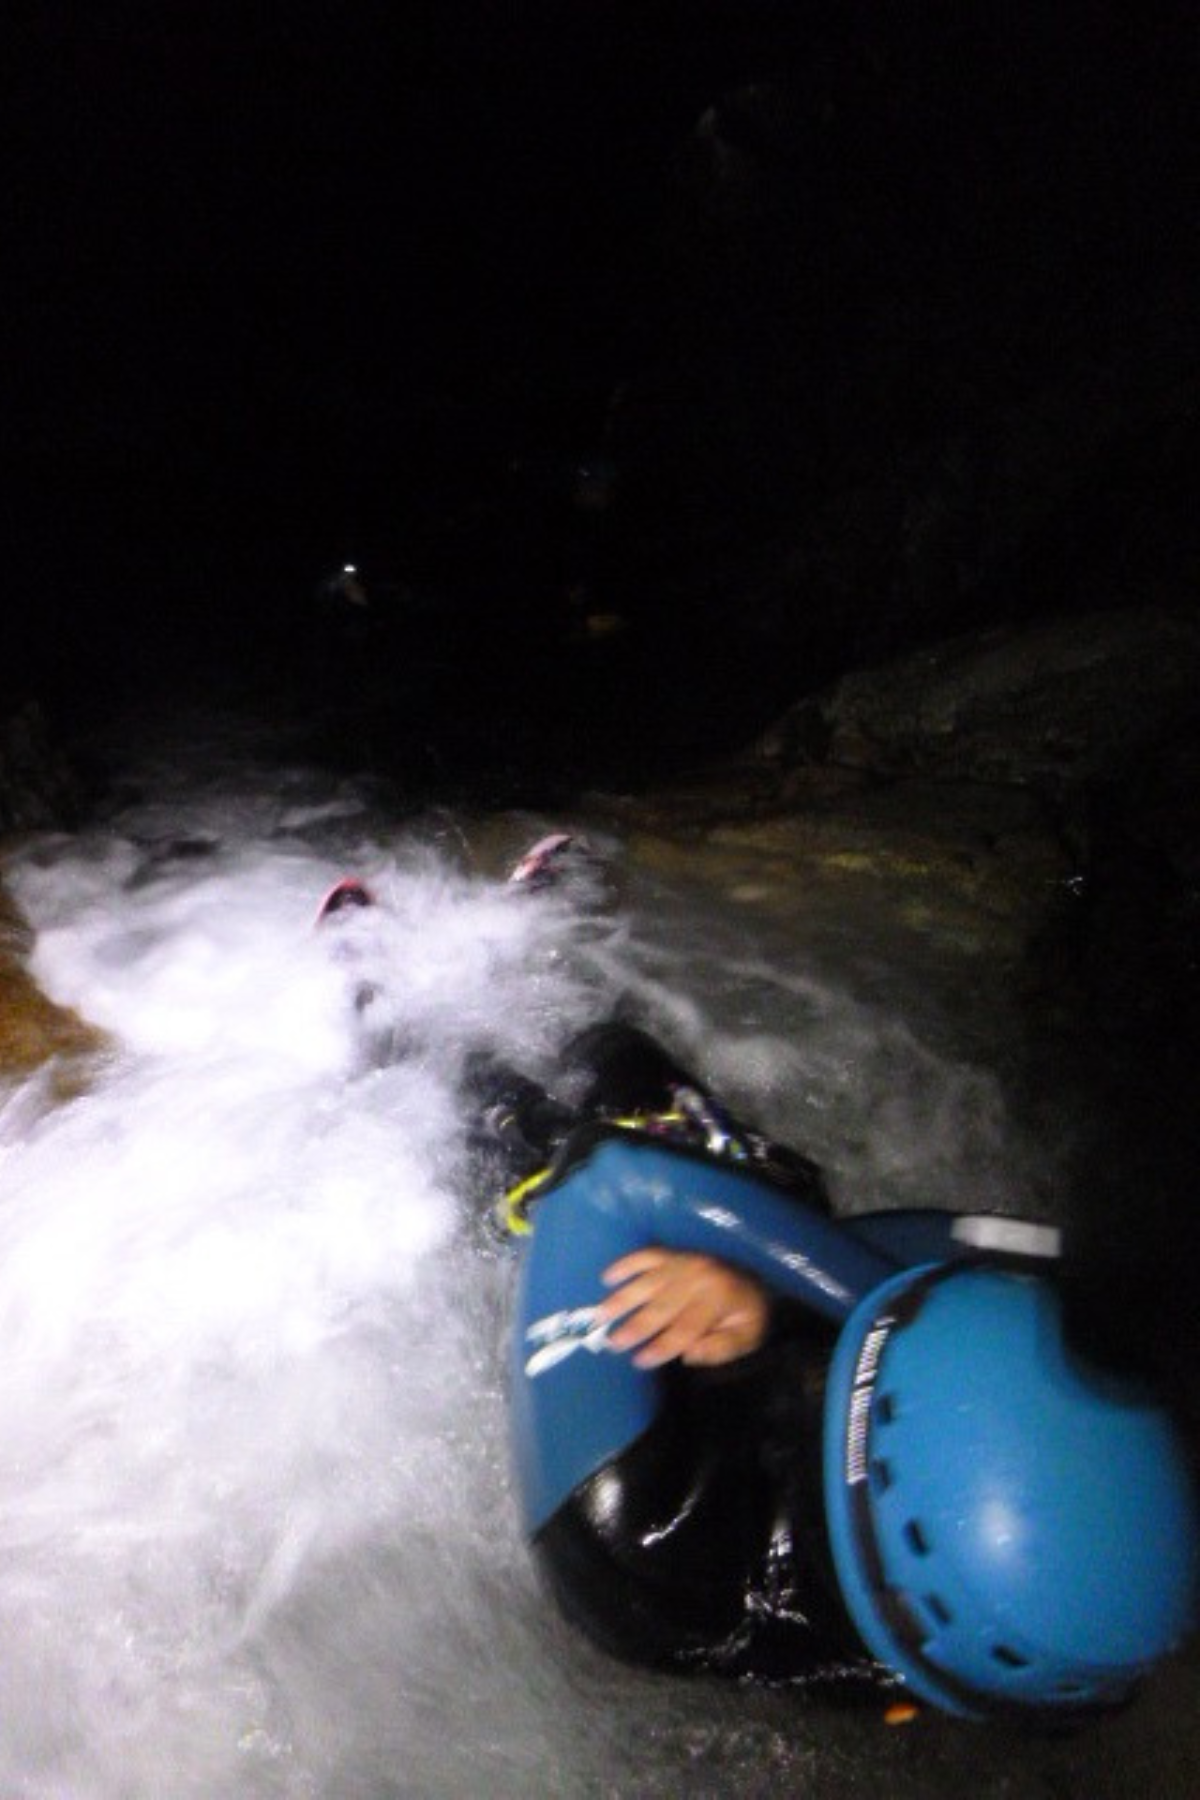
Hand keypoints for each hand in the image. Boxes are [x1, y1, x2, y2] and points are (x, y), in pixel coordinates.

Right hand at [597, 1249, 769, 1368]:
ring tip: (600, 1315)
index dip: (662, 1346)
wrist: (753, 1279)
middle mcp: (698, 1276)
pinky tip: (606, 1277)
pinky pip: (645, 1256)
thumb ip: (721, 1348)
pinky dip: (625, 1264)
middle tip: (612, 1342)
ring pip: (648, 1282)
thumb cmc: (745, 1314)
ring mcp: (683, 1262)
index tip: (639, 1361)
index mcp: (718, 1298)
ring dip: (623, 1298)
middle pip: (662, 1306)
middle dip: (636, 1326)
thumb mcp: (746, 1336)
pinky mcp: (672, 1253)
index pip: (685, 1327)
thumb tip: (688, 1353)